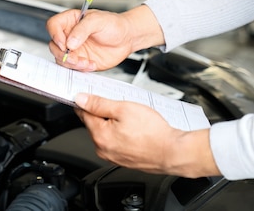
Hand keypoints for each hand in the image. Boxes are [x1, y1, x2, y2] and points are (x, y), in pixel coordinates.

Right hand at [46, 5, 164, 70]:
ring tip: (86, 62)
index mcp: (71, 21)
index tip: (63, 43)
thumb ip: (82, 29)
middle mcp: (70, 35)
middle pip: (54, 45)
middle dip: (63, 54)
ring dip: (72, 64)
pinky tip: (91, 64)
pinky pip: (73, 68)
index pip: (53, 25)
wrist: (127, 38)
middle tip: (75, 57)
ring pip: (62, 59)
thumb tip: (70, 42)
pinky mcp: (81, 61)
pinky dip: (80, 69)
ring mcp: (74, 49)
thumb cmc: (114, 24)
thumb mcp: (98, 21)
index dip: (55, 34)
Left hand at [74, 93, 219, 177]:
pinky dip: (120, 133)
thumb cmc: (153, 132)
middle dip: (102, 112)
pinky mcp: (122, 159)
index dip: (85, 100)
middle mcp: (103, 149)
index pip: (82, 113)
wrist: (173, 152)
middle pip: (93, 123)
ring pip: (105, 133)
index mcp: (100, 136)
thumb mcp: (124, 108)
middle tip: (119, 104)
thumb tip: (80, 99)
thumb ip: (99, 103)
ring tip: (130, 117)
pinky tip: (133, 128)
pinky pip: (114, 142)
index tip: (88, 94)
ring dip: (112, 122)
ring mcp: (112, 156)